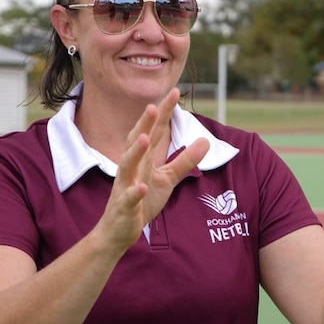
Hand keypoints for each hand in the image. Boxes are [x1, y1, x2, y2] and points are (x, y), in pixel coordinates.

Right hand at [98, 88, 209, 250]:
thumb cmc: (141, 200)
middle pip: (137, 141)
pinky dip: (134, 192)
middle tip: (155, 106)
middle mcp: (131, 168)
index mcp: (142, 159)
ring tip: (145, 137)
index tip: (175, 92)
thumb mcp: (167, 178)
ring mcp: (125, 186)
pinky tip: (141, 187)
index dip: (163, 113)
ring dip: (135, 151)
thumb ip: (185, 160)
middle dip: (145, 124)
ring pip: (127, 165)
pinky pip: (128, 198)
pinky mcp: (124, 206)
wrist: (118, 230)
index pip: (154, 132)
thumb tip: (205, 140)